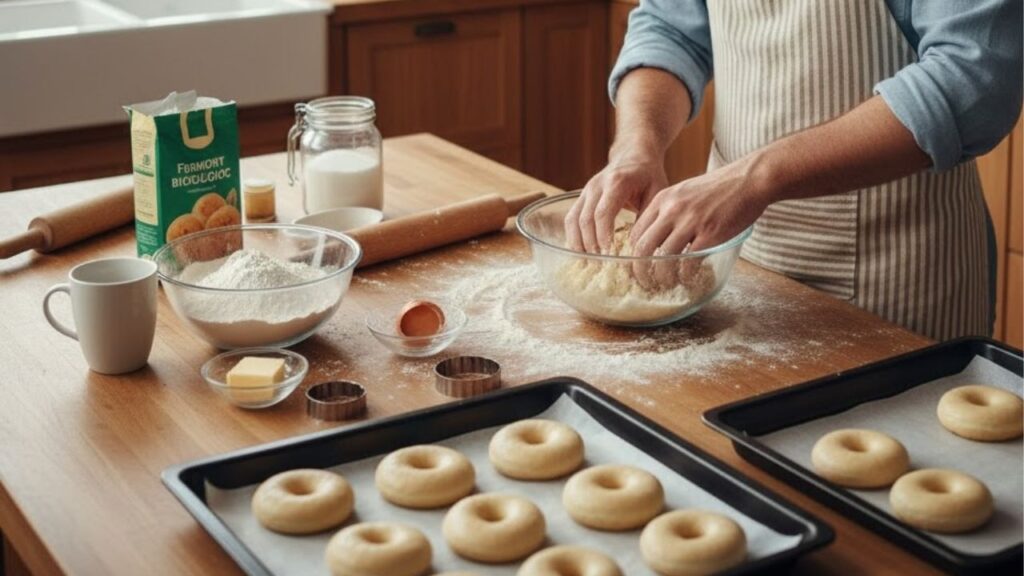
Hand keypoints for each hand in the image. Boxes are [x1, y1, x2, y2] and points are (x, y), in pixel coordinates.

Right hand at [564, 158, 667, 252]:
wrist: (634, 154)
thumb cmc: (649, 175)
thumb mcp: (657, 192)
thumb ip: (648, 216)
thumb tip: (640, 245)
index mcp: (617, 182)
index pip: (603, 213)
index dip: (603, 236)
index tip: (609, 254)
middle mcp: (597, 185)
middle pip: (585, 219)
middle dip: (590, 244)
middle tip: (599, 264)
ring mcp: (586, 190)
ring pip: (573, 219)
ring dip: (578, 243)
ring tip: (588, 262)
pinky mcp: (581, 197)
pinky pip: (571, 218)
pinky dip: (573, 236)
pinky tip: (581, 251)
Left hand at [628, 153, 773, 286]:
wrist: (750, 178)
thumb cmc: (719, 188)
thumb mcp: (685, 192)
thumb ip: (668, 211)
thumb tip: (657, 238)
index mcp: (662, 199)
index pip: (635, 233)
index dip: (632, 255)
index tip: (638, 267)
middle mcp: (672, 209)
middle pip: (643, 247)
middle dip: (640, 271)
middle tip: (645, 284)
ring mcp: (691, 221)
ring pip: (664, 258)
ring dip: (663, 278)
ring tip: (667, 285)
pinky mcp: (711, 233)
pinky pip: (689, 262)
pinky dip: (686, 275)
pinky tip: (688, 279)